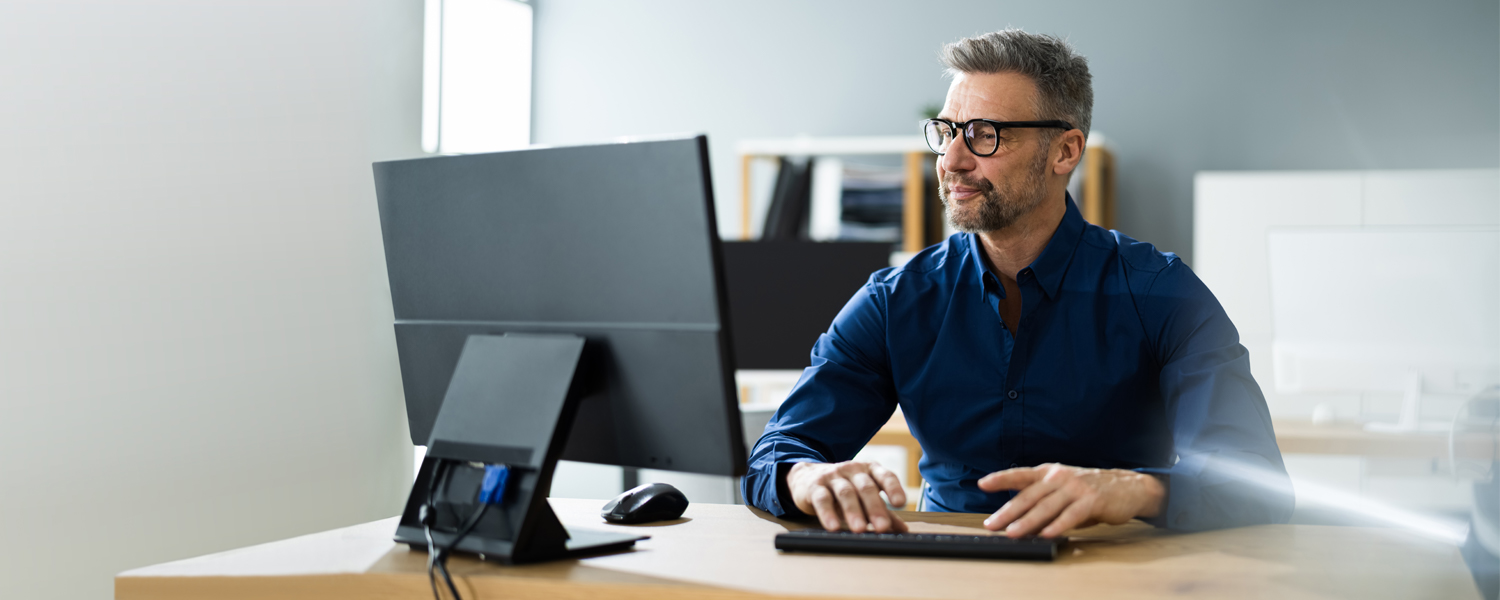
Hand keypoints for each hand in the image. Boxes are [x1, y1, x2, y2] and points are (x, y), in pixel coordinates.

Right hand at [787, 460, 908, 532]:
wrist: (807, 477)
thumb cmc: (843, 488)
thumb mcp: (864, 496)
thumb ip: (883, 511)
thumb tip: (903, 530)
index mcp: (869, 470)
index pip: (885, 476)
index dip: (893, 488)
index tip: (900, 503)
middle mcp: (853, 470)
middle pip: (866, 487)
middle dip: (875, 507)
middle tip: (882, 527)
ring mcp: (833, 476)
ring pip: (845, 492)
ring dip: (853, 512)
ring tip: (859, 529)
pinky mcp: (815, 486)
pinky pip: (823, 499)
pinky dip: (828, 513)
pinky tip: (833, 526)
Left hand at [978, 463, 1163, 537]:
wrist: (1127, 487)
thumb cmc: (1089, 490)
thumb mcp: (1062, 490)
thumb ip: (1043, 502)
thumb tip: (1019, 522)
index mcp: (1049, 472)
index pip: (1020, 474)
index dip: (1001, 478)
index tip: (983, 483)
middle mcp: (1059, 477)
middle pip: (1029, 495)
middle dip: (1008, 512)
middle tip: (992, 524)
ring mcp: (1075, 488)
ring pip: (1046, 506)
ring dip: (1028, 522)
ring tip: (1013, 533)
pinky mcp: (1091, 500)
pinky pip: (1071, 515)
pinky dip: (1057, 525)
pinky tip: (1047, 534)